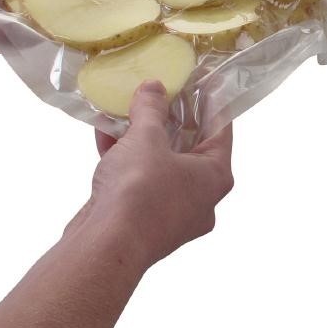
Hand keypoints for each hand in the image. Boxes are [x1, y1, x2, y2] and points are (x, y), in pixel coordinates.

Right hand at [68, 80, 233, 271]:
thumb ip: (151, 109)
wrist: (105, 248)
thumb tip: (153, 88)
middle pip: (190, 147)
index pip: (221, 128)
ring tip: (126, 110)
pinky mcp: (143, 223)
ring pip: (160, 165)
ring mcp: (172, 214)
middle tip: (160, 92)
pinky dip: (124, 160)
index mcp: (216, 176)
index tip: (201, 79)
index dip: (210, 100)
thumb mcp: (146, 137)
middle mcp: (201, 198)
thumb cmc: (140, 190)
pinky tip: (104, 135)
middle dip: (170, 119)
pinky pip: (138, 183)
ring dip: (142, 138)